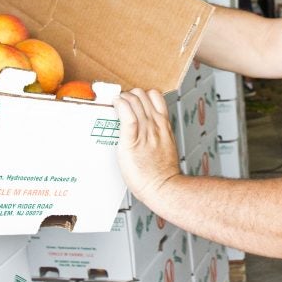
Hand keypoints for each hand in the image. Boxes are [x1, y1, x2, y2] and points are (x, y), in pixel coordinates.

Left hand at [114, 88, 181, 203]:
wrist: (164, 188)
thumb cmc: (162, 173)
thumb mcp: (166, 146)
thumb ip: (157, 135)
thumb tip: (144, 132)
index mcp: (164, 124)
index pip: (155, 95)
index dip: (141, 94)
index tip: (132, 100)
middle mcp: (155, 124)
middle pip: (141, 94)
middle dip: (128, 95)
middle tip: (120, 104)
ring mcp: (145, 131)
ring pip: (133, 100)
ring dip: (122, 98)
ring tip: (115, 106)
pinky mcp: (132, 140)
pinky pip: (127, 115)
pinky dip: (120, 105)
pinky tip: (115, 105)